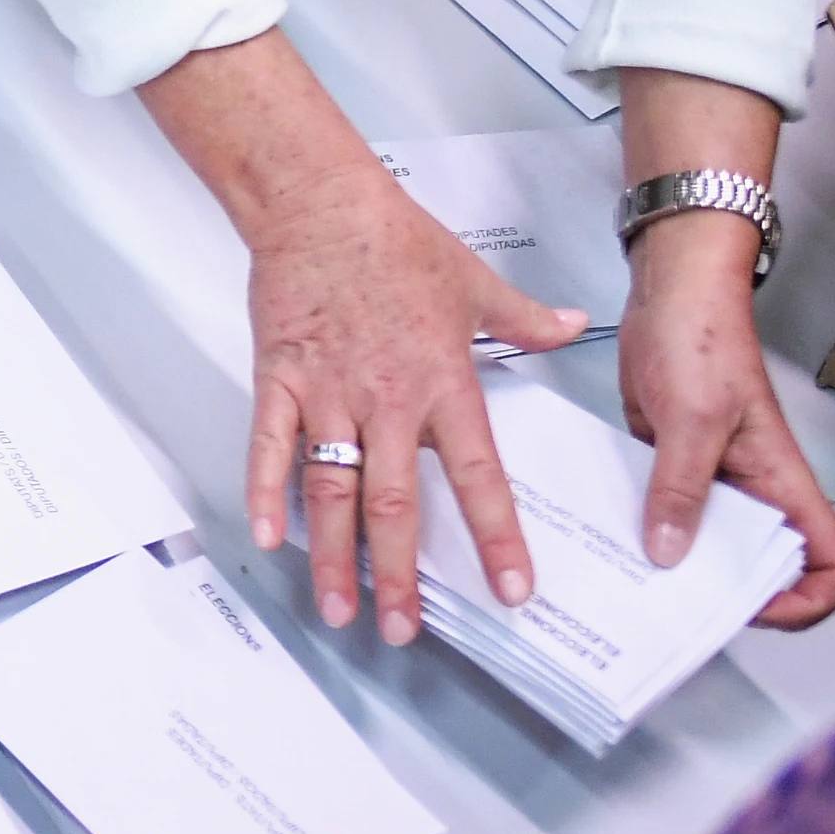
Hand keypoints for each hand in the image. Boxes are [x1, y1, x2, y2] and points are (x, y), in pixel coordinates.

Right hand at [143, 33, 578, 642]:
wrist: (318, 203)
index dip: (494, 538)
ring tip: (339, 609)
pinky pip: (270, 446)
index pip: (477, 476)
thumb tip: (569, 329)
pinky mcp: (279, 381)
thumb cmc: (393, 239)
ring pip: (332, 491)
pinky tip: (267, 536)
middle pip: (396, 505)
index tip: (509, 590)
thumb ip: (523, 319)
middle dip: (400, 575)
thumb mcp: (474, 281)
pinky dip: (265, 492)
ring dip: (335, 556)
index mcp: (442, 382)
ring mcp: (327, 394)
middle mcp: (387, 400)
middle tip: (402, 631)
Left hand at [617, 68, 834, 626]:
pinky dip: (643, 531)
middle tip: (673, 610)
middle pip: (767, 565)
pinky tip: (605, 541)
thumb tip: (671, 555)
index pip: (832, 561)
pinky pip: (666, 512)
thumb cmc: (701, 339)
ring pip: (710, 543)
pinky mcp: (672, 463)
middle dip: (730, 595)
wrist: (670, 290)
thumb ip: (681, 488)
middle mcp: (756, 487)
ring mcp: (714, 477)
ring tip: (629, 588)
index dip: (806, 597)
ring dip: (679, 566)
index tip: (752, 603)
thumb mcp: (693, 418)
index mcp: (784, 480)